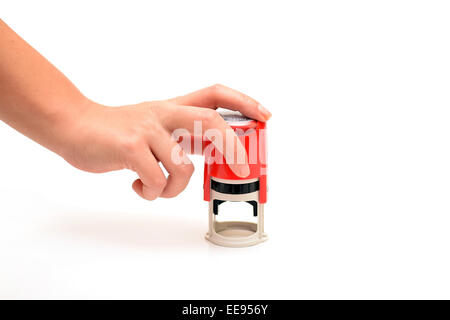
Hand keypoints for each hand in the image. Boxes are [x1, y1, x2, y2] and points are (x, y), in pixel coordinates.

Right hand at [61, 84, 271, 199]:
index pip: (214, 94)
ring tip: (157, 188)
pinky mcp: (131, 147)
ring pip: (183, 166)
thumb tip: (214, 154)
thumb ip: (180, 137)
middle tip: (240, 168)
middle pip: (210, 121)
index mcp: (172, 108)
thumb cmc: (116, 133)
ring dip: (174, 188)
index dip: (242, 103)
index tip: (263, 115)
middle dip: (232, 147)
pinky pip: (156, 179)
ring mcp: (147, 129)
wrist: (74, 126)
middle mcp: (163, 113)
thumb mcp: (153, 126)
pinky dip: (151, 192)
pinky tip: (138, 186)